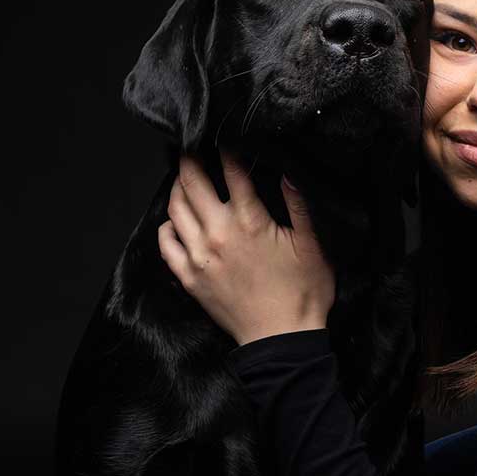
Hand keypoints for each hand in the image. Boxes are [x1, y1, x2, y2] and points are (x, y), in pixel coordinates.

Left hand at [157, 148, 335, 346]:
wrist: (282, 340)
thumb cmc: (303, 293)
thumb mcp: (311, 246)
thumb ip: (299, 205)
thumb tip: (288, 172)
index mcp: (250, 221)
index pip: (232, 171)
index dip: (226, 149)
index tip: (222, 137)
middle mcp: (218, 233)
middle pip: (193, 183)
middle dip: (191, 160)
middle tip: (192, 148)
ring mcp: (199, 256)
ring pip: (175, 209)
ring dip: (177, 187)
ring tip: (184, 178)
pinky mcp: (189, 277)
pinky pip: (165, 243)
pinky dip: (167, 226)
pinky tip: (175, 220)